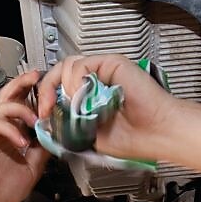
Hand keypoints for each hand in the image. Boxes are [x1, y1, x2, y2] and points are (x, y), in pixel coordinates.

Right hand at [0, 70, 48, 201]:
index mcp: (11, 133)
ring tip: (36, 121)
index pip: (21, 105)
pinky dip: (11, 130)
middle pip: (8, 96)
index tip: (47, 86)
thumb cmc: (5, 190)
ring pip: (3, 107)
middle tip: (36, 76)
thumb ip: (43, 148)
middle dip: (22, 84)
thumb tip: (57, 134)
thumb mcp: (34, 166)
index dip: (32, 94)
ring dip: (22, 110)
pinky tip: (22, 142)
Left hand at [37, 54, 200, 178]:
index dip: (48, 97)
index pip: (60, 87)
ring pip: (67, 66)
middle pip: (59, 72)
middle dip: (46, 90)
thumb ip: (70, 123)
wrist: (156, 134)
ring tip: (71, 106)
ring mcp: (104, 70)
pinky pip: (82, 64)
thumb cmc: (132, 138)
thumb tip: (48, 119)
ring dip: (62, 88)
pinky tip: (83, 96)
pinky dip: (76, 80)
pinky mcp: (112, 63)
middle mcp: (96, 80)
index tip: (44, 115)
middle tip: (46, 109)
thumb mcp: (89, 135)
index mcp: (90, 96)